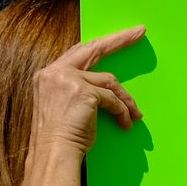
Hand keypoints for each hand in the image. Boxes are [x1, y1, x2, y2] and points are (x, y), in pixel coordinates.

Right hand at [33, 26, 145, 159]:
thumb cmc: (57, 137)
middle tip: (139, 32)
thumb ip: (74, 88)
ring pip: (109, 82)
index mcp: (46, 75)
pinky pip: (112, 99)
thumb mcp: (61, 105)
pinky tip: (125, 123)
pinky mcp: (84, 92)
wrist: (52, 153)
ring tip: (135, 114)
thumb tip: (102, 88)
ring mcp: (69, 80)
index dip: (98, 45)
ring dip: (125, 99)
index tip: (116, 37)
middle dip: (119, 40)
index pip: (77, 53)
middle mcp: (55, 73)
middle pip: (94, 49)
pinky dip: (122, 111)